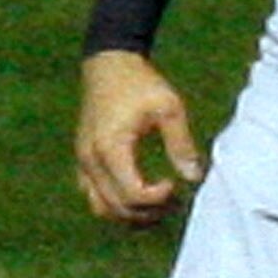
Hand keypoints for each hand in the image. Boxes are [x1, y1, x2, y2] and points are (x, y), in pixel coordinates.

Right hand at [75, 50, 203, 224]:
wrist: (108, 63)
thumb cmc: (140, 82)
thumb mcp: (168, 107)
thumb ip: (181, 143)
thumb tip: (193, 177)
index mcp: (110, 148)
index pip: (132, 194)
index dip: (157, 199)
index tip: (174, 184)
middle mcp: (91, 160)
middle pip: (117, 208)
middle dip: (148, 212)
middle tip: (174, 202)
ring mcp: (83, 161)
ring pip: (101, 208)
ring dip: (130, 214)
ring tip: (158, 205)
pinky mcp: (84, 159)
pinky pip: (94, 196)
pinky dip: (115, 204)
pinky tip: (139, 196)